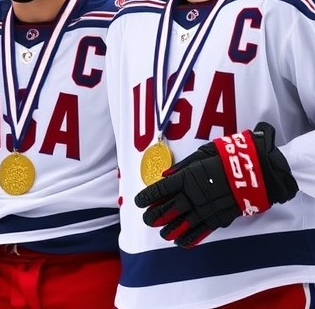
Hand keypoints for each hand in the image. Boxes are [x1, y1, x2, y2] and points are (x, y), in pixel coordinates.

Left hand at [135, 122, 297, 247]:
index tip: (139, 202)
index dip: (147, 197)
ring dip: (169, 230)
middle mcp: (193, 195)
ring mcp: (206, 208)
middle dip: (154, 216)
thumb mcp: (202, 154)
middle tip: (147, 220)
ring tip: (162, 234)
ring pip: (182, 224)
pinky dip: (190, 238)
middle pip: (167, 210)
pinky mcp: (219, 218)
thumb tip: (165, 175)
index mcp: (187, 178)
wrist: (257, 172)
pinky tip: (181, 243)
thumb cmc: (229, 158)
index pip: (160, 190)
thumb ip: (182, 167)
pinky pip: (201, 231)